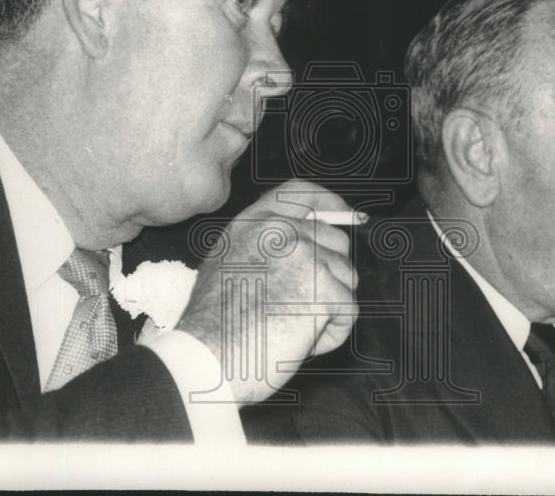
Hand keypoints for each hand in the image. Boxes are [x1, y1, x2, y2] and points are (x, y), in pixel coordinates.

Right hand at [175, 180, 359, 404]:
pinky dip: (329, 336)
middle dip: (330, 277)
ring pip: (346, 280)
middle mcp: (281, 231)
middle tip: (296, 310)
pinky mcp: (324, 289)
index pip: (300, 194)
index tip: (348, 216)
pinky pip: (347, 313)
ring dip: (327, 311)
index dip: (329, 203)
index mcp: (254, 223)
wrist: (206, 361)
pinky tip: (296, 343)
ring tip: (287, 329)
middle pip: (335, 243)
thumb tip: (310, 247)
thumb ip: (267, 248)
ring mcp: (305, 257)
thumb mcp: (228, 266)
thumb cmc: (213, 329)